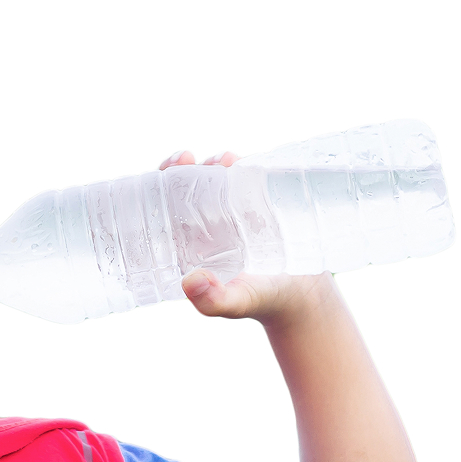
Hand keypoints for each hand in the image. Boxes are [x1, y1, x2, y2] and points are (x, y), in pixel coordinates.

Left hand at [159, 149, 334, 325]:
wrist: (303, 296)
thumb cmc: (263, 301)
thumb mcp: (237, 302)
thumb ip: (213, 301)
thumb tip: (188, 283)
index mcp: (188, 245)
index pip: (164, 210)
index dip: (157, 188)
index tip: (164, 173)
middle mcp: (206, 226)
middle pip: (185, 188)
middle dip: (181, 168)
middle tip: (187, 159)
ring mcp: (232, 214)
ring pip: (215, 179)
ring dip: (213, 164)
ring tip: (223, 161)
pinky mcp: (258, 206)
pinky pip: (246, 179)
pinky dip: (242, 165)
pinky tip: (241, 161)